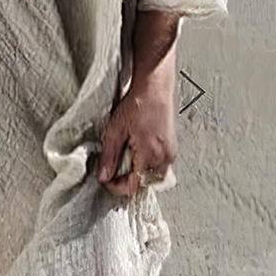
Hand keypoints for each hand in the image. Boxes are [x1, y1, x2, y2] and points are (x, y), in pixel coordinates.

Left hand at [97, 81, 176, 196]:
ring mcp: (170, 153)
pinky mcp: (172, 148)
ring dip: (139, 175)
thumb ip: (109, 156)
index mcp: (150, 154)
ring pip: (155, 178)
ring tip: (125, 162)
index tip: (107, 178)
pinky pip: (161, 167)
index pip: (134, 186)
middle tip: (115, 173)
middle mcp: (164, 157)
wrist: (155, 89)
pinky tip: (137, 155)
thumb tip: (103, 176)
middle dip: (129, 182)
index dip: (117, 186)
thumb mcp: (115, 131)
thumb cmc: (137, 105)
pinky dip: (148, 167)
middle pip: (146, 185)